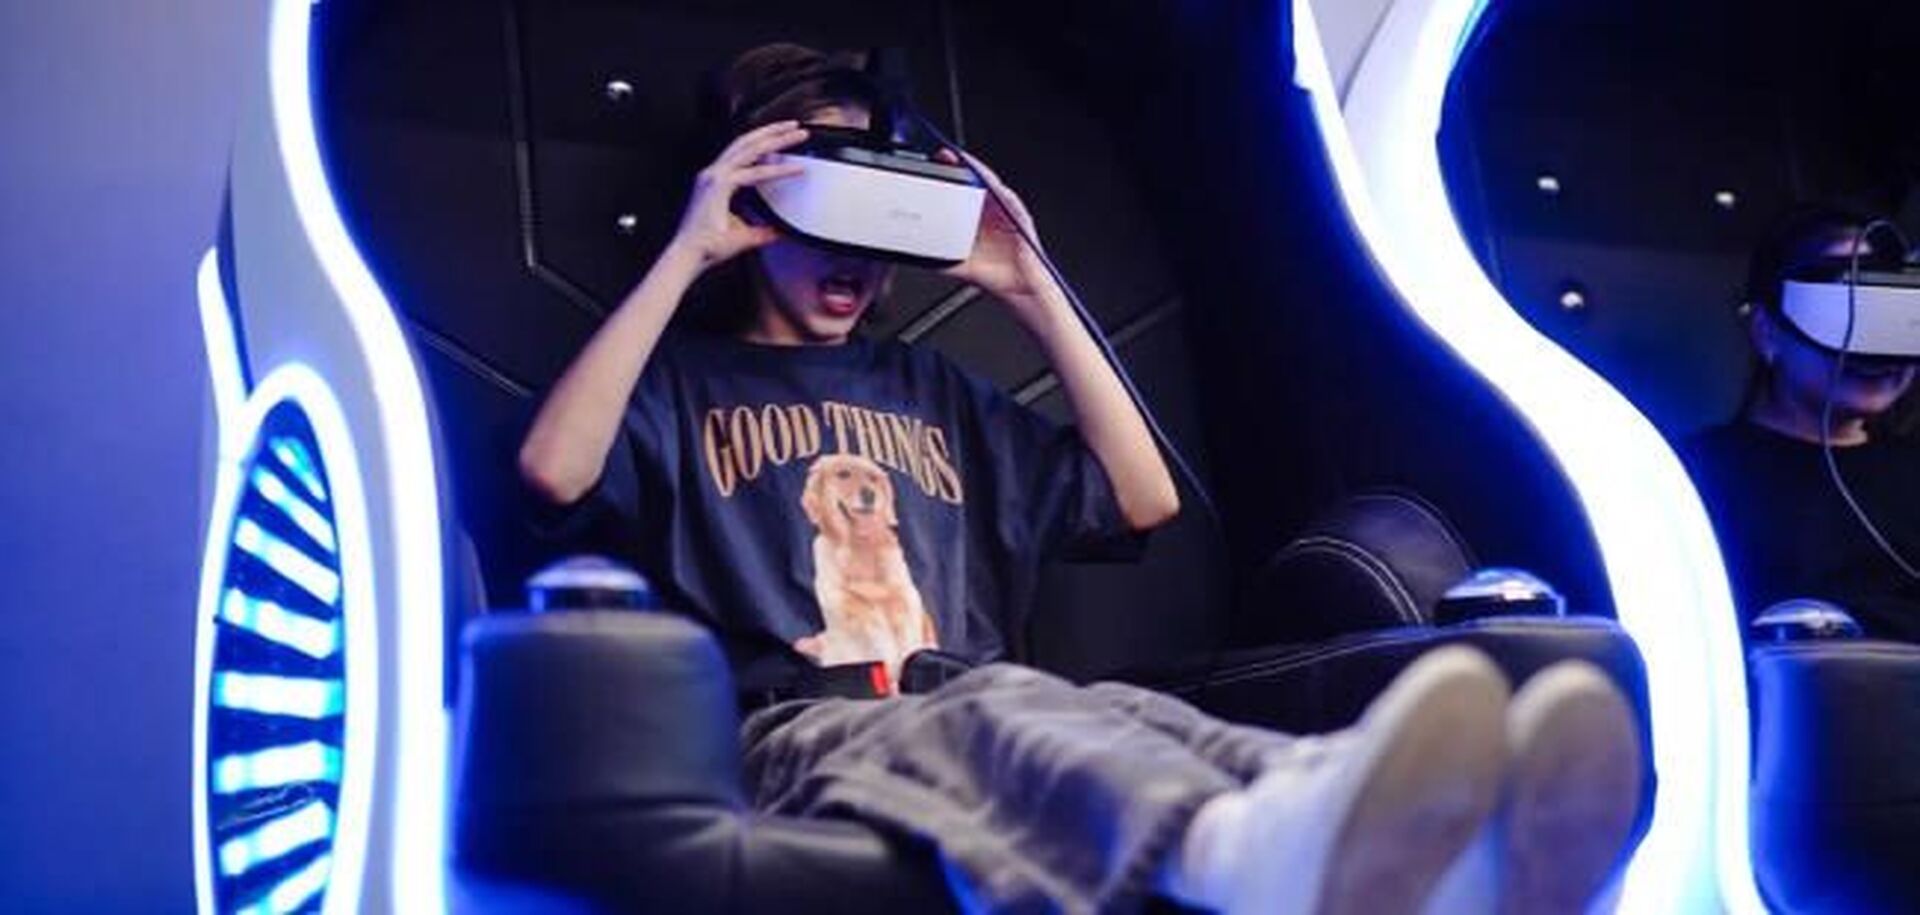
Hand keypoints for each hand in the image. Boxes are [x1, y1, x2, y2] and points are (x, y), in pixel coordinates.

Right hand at [667, 121, 808, 270]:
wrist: (690, 256)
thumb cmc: (708, 246)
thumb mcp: (744, 235)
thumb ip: (764, 231)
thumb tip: (781, 231)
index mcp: (716, 180)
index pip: (743, 153)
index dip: (763, 143)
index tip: (783, 138)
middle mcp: (714, 173)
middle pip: (747, 142)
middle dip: (773, 131)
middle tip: (796, 126)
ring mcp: (715, 177)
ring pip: (751, 148)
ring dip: (776, 139)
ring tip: (797, 134)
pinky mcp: (718, 186)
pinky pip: (754, 173)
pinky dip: (776, 170)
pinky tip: (794, 168)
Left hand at [937, 150, 1060, 317]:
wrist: (1017, 285)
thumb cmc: (993, 273)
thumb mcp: (958, 263)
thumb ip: (939, 257)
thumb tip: (915, 255)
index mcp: (973, 218)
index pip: (957, 190)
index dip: (944, 178)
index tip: (928, 168)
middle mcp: (987, 209)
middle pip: (970, 180)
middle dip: (955, 166)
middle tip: (939, 155)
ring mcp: (1002, 207)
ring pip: (985, 180)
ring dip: (971, 167)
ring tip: (955, 158)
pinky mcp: (1015, 210)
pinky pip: (1000, 191)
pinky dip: (989, 181)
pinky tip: (978, 174)